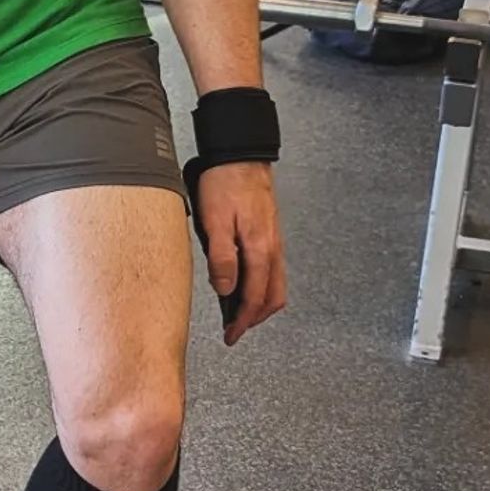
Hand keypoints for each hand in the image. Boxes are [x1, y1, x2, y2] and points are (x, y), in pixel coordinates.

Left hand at [192, 161, 287, 345]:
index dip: (243, 322)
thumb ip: (222, 259)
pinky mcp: (269, 233)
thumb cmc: (225, 183)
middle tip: (235, 329)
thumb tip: (225, 290)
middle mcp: (272, 249)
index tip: (231, 335)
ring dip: (260, 303)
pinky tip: (245, 282)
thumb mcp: (214, 222)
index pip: (256, 299)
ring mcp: (274, 241)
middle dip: (255, 318)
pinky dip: (262, 284)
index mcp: (260, 250)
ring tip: (237, 310)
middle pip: (273, 297)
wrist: (240, 155)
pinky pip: (272, 269)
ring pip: (275, 284)